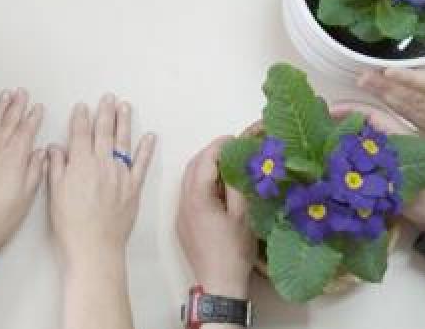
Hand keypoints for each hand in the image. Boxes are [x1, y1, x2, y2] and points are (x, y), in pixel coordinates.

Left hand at [0, 89, 46, 258]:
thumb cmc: (1, 218)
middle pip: (8, 122)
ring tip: (5, 95)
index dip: (33, 117)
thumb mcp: (27, 196)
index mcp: (15, 158)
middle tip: (22, 92)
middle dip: (17, 105)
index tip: (38, 107)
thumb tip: (39, 153)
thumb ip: (35, 170)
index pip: (26, 131)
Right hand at [49, 94, 156, 268]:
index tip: (82, 107)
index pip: (80, 133)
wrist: (94, 247)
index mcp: (81, 164)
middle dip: (105, 113)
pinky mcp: (133, 188)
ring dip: (124, 122)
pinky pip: (141, 164)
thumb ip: (56, 167)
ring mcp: (120, 175)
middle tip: (108, 98)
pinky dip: (146, 149)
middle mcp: (102, 164)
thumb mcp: (55, 194)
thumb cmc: (71, 224)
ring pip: (123, 142)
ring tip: (125, 107)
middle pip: (104, 132)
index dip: (80, 118)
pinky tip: (149, 137)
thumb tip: (55, 148)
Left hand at [177, 138, 254, 298]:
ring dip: (204, 169)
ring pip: (188, 181)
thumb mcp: (242, 216)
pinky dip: (201, 184)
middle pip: (192, 167)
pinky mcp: (182, 225)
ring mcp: (181, 214)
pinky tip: (217, 189)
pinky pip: (188, 195)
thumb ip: (237, 186)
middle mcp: (184, 202)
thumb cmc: (234, 252)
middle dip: (210, 154)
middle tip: (231, 150)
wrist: (219, 284)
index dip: (219, 146)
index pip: (205, 161)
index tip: (234, 140)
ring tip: (226, 166)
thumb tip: (237, 164)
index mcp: (198, 197)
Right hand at [328, 103, 424, 233]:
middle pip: (362, 126)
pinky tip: (332, 166)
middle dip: (340, 124)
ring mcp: (388, 157)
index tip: (326, 112)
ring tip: (319, 146)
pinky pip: (361, 161)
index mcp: (400, 136)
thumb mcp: (400, 183)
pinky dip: (347, 160)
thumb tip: (342, 167)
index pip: (371, 114)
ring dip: (342, 142)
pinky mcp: (385, 173)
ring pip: (360, 143)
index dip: (348, 110)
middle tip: (316, 129)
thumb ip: (374, 173)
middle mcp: (392, 142)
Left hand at [358, 27, 424, 154]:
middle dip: (388, 88)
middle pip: (416, 100)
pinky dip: (396, 112)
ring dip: (388, 99)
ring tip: (366, 85)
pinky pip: (415, 123)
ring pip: (412, 112)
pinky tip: (381, 101)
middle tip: (364, 76)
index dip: (412, 80)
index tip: (389, 71)